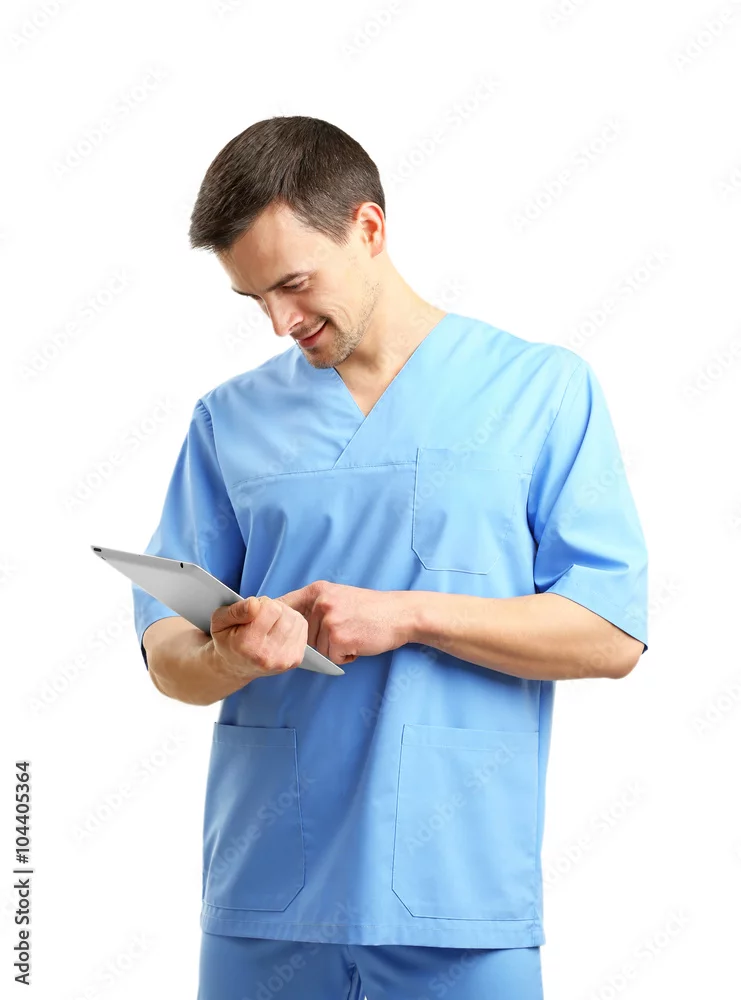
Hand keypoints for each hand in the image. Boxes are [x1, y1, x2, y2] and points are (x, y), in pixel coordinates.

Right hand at [210, 595, 308, 680]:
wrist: (235, 666)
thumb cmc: (227, 640)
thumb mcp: (219, 621)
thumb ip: (235, 611)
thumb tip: (255, 604)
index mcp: (247, 645)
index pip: (271, 608)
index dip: (262, 603)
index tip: (252, 612)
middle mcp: (267, 656)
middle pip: (286, 614)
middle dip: (275, 609)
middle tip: (261, 618)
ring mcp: (283, 660)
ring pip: (296, 620)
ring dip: (285, 616)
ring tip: (270, 624)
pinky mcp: (295, 660)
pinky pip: (302, 629)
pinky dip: (293, 625)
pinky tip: (279, 631)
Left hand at [276, 581, 413, 664]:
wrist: (400, 614)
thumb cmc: (371, 610)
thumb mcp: (339, 597)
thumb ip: (315, 607)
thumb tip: (287, 625)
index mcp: (316, 591)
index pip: (283, 606)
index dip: (276, 620)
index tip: (269, 628)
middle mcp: (319, 603)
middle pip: (301, 636)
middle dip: (319, 641)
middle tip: (344, 631)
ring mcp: (328, 620)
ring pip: (317, 650)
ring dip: (334, 649)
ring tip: (354, 635)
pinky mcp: (338, 638)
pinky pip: (331, 658)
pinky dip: (345, 656)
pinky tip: (359, 643)